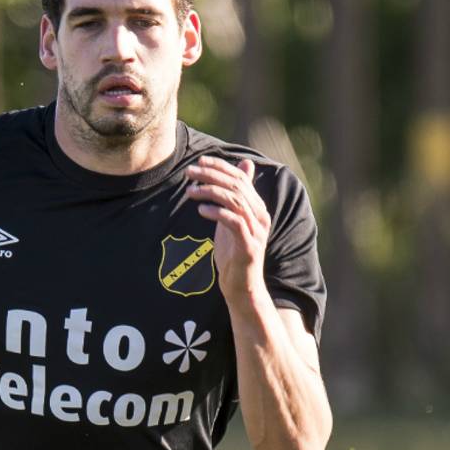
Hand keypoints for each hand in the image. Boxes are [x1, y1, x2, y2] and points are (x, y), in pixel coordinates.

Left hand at [186, 157, 271, 303]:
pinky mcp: (249, 246)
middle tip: (189, 172)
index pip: (241, 178)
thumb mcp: (231, 222)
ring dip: (210, 192)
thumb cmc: (234, 255)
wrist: (242, 287)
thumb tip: (241, 169)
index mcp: (256, 208)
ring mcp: (256, 231)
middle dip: (211, 175)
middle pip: (236, 186)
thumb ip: (233, 198)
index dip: (220, 166)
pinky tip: (201, 209)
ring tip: (189, 191)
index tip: (200, 161)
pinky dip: (217, 213)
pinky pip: (234, 223)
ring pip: (235, 201)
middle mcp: (260, 216)